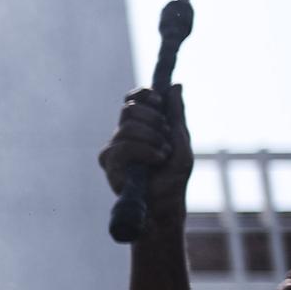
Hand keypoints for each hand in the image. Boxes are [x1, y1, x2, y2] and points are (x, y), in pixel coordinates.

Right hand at [98, 85, 192, 227]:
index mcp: (140, 127)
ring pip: (126, 127)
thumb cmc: (174, 176)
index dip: (143, 95)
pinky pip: (122, 146)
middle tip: (165, 137)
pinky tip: (155, 161)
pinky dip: (144, 151)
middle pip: (129, 109)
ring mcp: (114, 149)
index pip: (132, 100)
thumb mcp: (181, 140)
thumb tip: (175, 86)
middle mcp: (123, 136)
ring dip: (152, 138)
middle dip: (153, 120)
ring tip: (163, 155)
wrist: (166, 203)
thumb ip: (176, 114)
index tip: (159, 102)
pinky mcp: (109, 163)